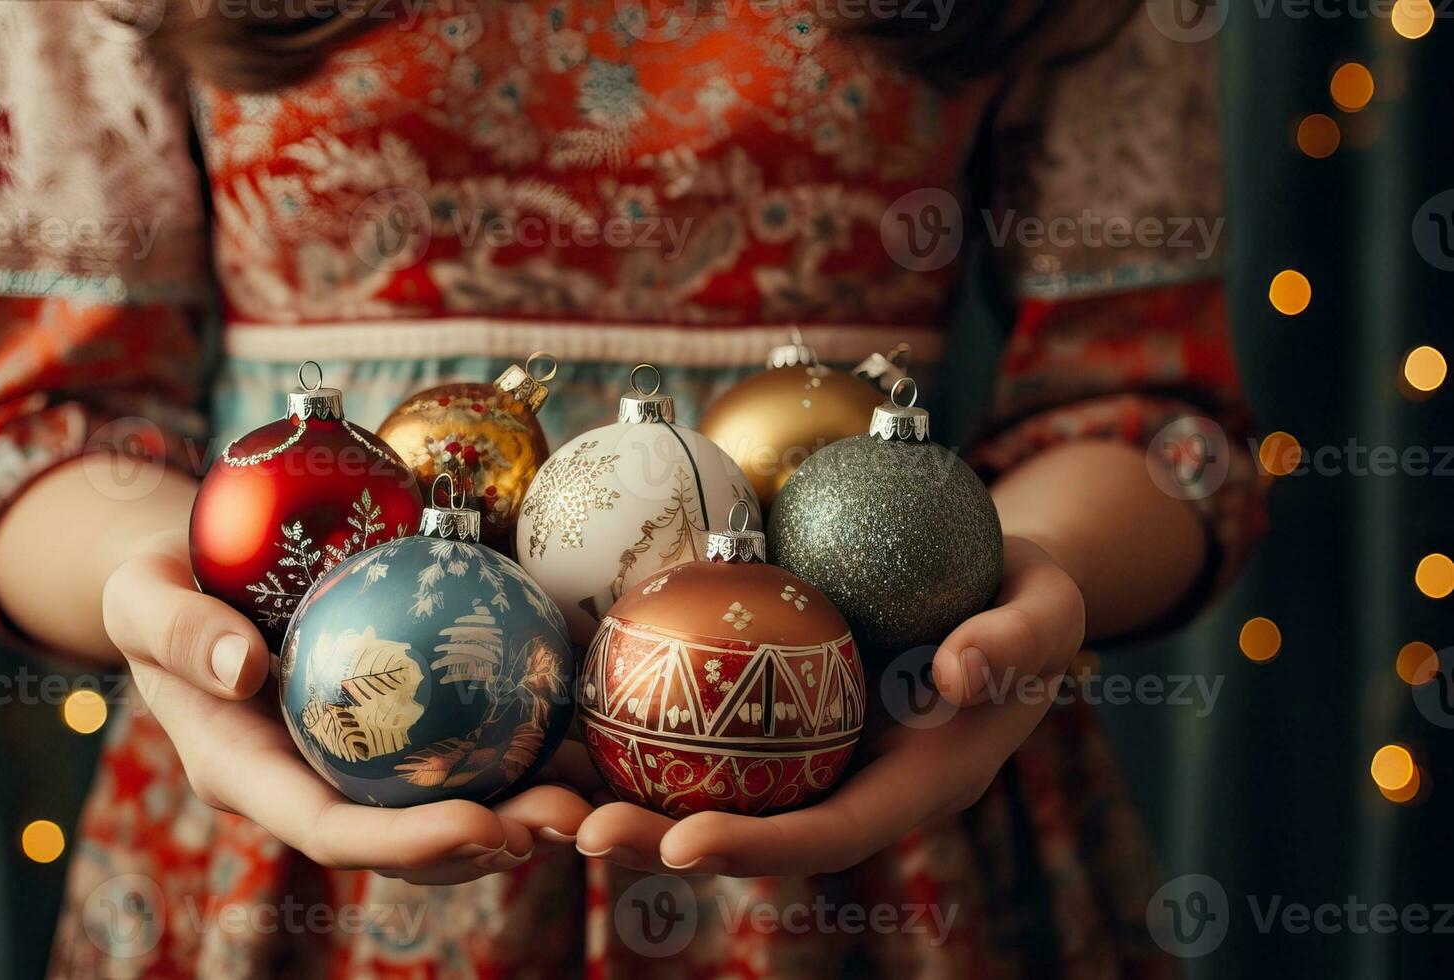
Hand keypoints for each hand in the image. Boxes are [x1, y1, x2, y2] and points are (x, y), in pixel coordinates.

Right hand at [101, 537, 592, 884]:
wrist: (180, 574)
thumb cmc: (155, 583)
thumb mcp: (141, 596)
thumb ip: (179, 632)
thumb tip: (242, 669)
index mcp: (246, 773)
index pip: (331, 829)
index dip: (407, 843)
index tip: (480, 825)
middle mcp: (306, 783)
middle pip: (404, 839)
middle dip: (488, 843)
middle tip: (568, 819)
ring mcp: (348, 762)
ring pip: (442, 803)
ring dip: (521, 807)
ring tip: (594, 791)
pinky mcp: (385, 727)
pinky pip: (454, 745)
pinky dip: (516, 744)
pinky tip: (579, 724)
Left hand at [574, 536, 1083, 876]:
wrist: (997, 588)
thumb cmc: (1026, 600)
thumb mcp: (1046, 609)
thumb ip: (1014, 641)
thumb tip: (958, 672)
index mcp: (910, 786)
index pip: (827, 832)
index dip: (758, 845)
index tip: (684, 841)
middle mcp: (843, 785)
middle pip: (742, 829)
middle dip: (653, 842)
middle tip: (572, 826)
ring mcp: (801, 755)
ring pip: (700, 790)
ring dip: (614, 797)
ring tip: (530, 793)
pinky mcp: (766, 714)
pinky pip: (693, 730)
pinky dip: (627, 727)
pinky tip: (555, 705)